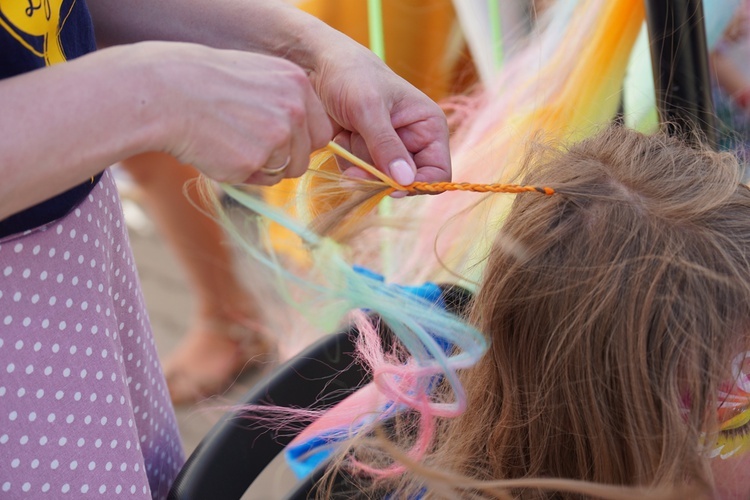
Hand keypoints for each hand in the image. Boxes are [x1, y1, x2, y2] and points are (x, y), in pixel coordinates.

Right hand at [133, 42, 332, 184]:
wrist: (165, 92)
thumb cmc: (205, 84)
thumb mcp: (256, 77)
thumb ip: (283, 102)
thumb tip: (302, 136)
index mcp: (297, 83)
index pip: (321, 130)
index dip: (301, 142)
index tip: (280, 141)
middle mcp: (294, 108)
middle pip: (307, 155)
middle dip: (286, 160)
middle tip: (251, 146)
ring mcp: (277, 135)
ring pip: (285, 170)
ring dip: (262, 166)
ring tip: (230, 142)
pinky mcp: (255, 160)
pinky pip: (261, 180)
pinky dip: (243, 173)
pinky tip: (220, 150)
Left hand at [309, 42, 450, 189]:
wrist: (318, 66)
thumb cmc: (351, 76)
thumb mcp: (369, 109)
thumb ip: (386, 146)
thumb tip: (406, 181)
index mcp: (428, 127)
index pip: (438, 172)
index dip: (419, 184)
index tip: (393, 188)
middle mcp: (413, 142)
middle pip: (406, 182)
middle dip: (379, 176)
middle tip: (356, 168)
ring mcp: (388, 150)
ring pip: (380, 181)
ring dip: (359, 165)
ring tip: (348, 135)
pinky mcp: (367, 155)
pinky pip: (361, 176)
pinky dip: (348, 161)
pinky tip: (341, 138)